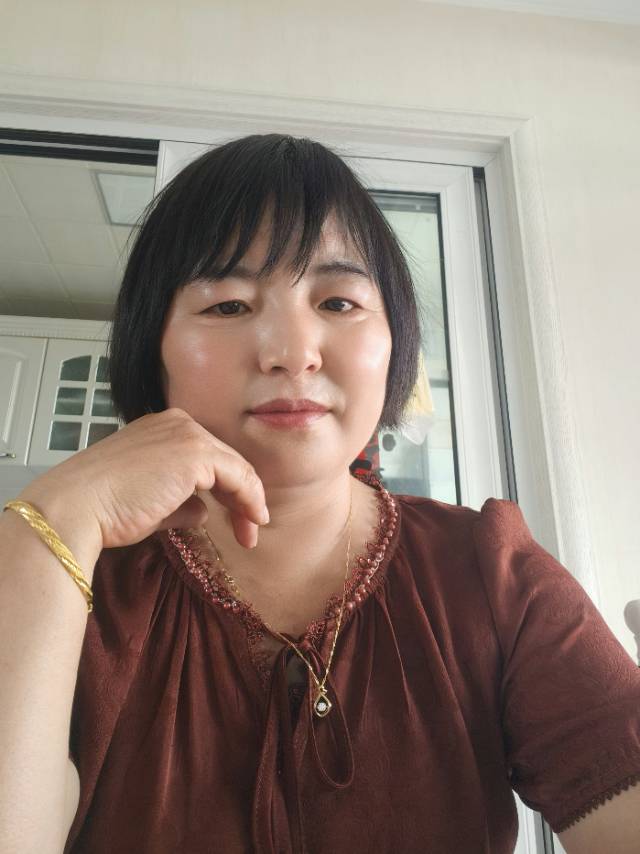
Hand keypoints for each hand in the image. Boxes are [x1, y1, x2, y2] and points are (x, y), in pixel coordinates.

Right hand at [17, 408, 268, 550]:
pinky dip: (250, 499)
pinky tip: (253, 521)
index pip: (208, 458)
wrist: (79, 506)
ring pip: (235, 468)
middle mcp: (178, 423)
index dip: (226, 490)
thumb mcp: (151, 502)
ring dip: (248, 502)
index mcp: (162, 428)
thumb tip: (203, 512)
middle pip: (225, 461)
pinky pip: (238, 476)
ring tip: (251, 534)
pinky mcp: (196, 453)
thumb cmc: (105, 508)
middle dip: (240, 498)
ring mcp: (188, 435)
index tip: (236, 520)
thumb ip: (181, 502)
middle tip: (249, 532)